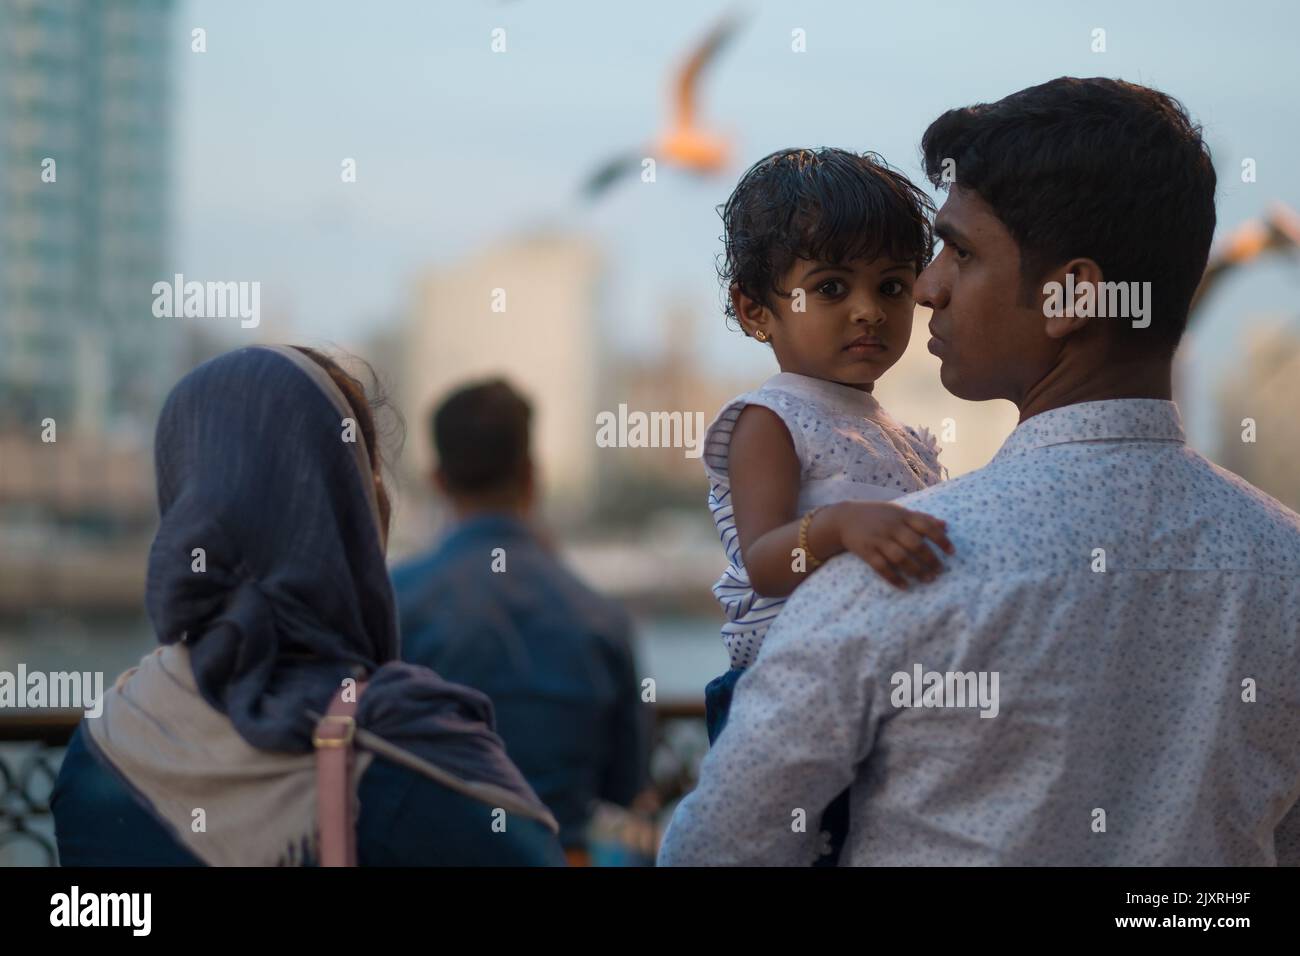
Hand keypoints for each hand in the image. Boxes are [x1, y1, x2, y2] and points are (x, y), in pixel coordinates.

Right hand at [833, 501, 953, 588]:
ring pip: (900, 557)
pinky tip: (905, 586)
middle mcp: (891, 527)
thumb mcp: (899, 512)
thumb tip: (946, 525)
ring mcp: (877, 540)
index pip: (926, 526)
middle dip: (930, 559)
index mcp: (902, 516)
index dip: (941, 539)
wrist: (844, 518)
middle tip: (940, 571)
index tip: (952, 552)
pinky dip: (894, 578)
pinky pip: (881, 567)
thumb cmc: (877, 515)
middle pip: (915, 544)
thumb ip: (921, 518)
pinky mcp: (866, 552)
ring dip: (916, 570)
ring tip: (928, 579)